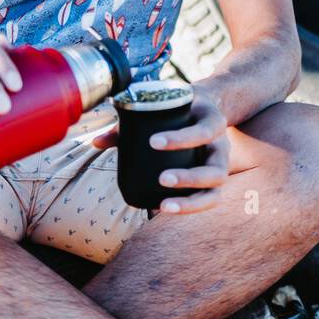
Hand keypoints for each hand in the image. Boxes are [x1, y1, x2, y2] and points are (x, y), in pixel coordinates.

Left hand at [92, 88, 231, 214]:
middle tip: (162, 178)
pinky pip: (208, 200)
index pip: (205, 131)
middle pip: (215, 169)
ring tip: (164, 205)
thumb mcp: (163, 108)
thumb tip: (96, 142)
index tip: (153, 141)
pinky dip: (189, 207)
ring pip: (215, 192)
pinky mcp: (214, 183)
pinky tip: (164, 210)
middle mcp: (222, 148)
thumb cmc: (180, 109)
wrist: (206, 108)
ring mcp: (220, 167)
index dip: (182, 138)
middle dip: (190, 177)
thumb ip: (129, 125)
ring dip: (191, 201)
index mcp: (214, 122)